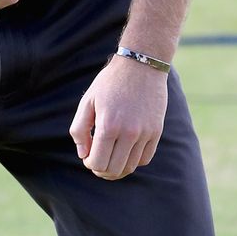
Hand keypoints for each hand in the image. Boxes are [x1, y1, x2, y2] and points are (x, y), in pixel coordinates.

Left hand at [69, 53, 168, 179]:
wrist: (141, 65)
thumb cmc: (110, 82)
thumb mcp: (88, 101)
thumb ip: (80, 129)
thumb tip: (83, 154)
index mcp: (108, 125)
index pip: (98, 163)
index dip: (90, 164)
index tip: (87, 156)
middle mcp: (129, 133)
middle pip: (114, 170)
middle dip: (101, 170)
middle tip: (96, 161)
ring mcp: (145, 133)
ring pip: (130, 167)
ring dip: (117, 168)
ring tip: (109, 158)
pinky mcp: (156, 131)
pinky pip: (145, 158)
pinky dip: (133, 160)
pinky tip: (124, 151)